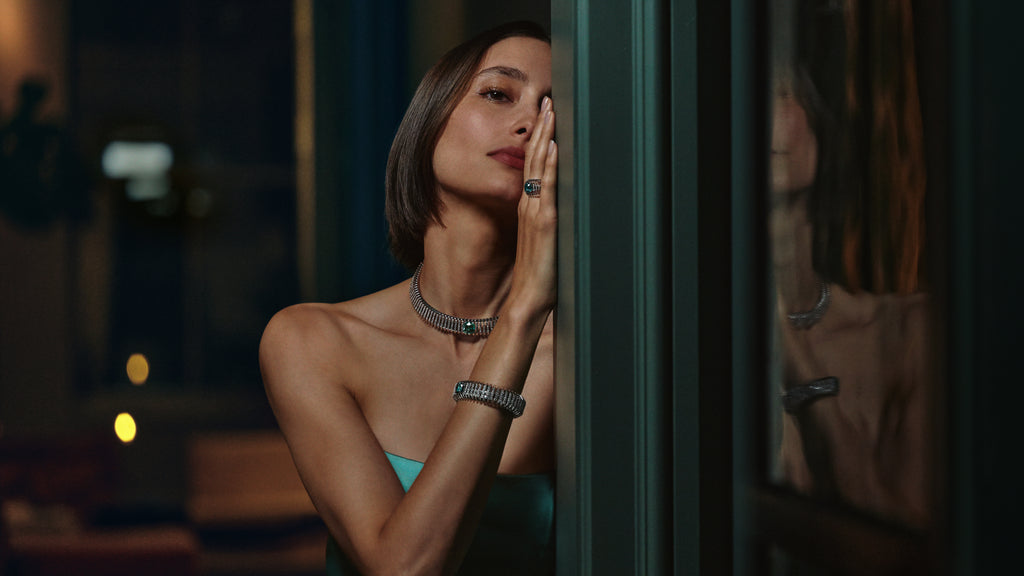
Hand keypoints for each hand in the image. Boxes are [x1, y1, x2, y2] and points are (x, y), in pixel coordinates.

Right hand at [509, 96, 557, 314]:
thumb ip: (551, 223)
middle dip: (541, 128)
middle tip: (547, 100)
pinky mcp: (546, 223)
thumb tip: (565, 211)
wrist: (528, 299)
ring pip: (539, 166)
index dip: (539, 140)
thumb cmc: (539, 276)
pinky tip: (554, 147)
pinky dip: (551, 165)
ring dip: (545, 137)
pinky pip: (548, 187)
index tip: (545, 116)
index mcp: (529, 208)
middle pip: (534, 158)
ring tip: (550, 111)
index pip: (533, 166)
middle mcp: (530, 205)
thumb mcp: (544, 242)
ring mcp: (536, 212)